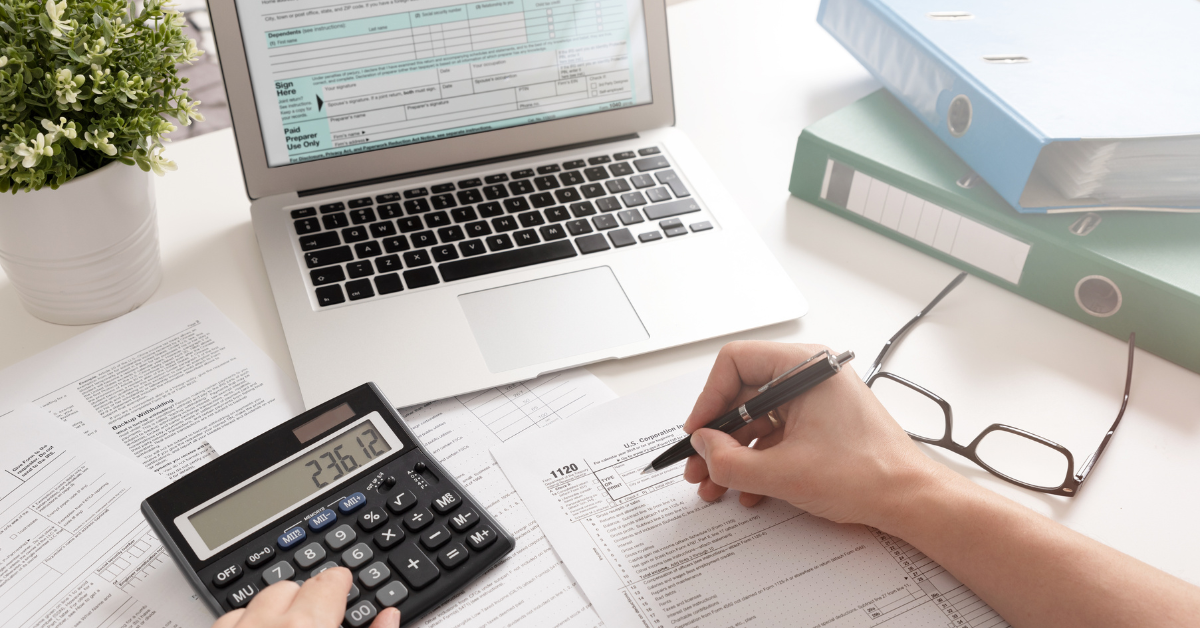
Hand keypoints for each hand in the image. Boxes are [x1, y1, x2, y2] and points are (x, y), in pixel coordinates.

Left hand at [211, 568, 398, 627]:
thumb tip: (389, 616)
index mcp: (308, 625)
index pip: (330, 582)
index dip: (341, 584)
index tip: (345, 589)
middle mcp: (265, 624)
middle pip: (289, 586)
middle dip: (306, 597)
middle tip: (320, 615)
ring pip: (253, 601)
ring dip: (271, 610)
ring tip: (287, 627)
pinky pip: (226, 621)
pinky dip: (242, 623)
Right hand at [682, 341, 949, 528]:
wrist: (910, 500)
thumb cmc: (868, 474)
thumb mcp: (783, 472)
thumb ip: (730, 461)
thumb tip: (703, 448)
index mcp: (804, 368)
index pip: (735, 363)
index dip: (709, 399)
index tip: (698, 432)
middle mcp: (809, 376)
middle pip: (743, 395)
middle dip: (718, 436)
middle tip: (699, 466)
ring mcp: (816, 400)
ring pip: (757, 420)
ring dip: (734, 455)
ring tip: (717, 485)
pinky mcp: (820, 424)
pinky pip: (776, 435)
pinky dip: (758, 461)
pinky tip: (748, 490)